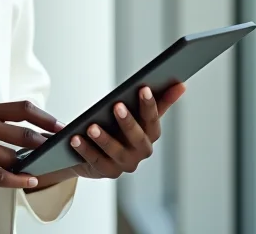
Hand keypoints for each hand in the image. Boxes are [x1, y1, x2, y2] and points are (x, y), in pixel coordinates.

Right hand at [0, 101, 63, 190]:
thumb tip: (28, 136)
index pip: (22, 109)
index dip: (45, 118)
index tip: (60, 126)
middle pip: (24, 134)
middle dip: (45, 145)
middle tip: (59, 151)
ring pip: (15, 158)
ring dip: (31, 166)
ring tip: (42, 169)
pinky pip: (2, 176)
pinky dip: (20, 180)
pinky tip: (30, 180)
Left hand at [32, 84, 185, 188]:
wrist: (99, 150)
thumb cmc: (120, 125)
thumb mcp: (137, 112)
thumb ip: (158, 100)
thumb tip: (181, 84)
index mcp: (150, 135)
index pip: (153, 120)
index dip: (150, 105)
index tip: (143, 87)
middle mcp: (140, 151)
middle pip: (137, 137)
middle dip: (128, 122)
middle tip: (117, 105)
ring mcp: (124, 164)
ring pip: (115, 152)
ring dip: (104, 138)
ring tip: (91, 126)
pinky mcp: (107, 171)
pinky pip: (96, 161)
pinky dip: (85, 150)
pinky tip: (74, 138)